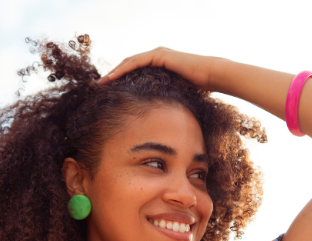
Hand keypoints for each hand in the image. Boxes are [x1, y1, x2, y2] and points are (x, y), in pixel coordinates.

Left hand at [98, 47, 221, 90]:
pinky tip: (113, 77)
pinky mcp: (159, 55)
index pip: (135, 70)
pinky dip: (123, 69)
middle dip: (113, 75)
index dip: (121, 79)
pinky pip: (136, 62)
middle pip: (129, 65)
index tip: (109, 90)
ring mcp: (157, 54)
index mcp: (159, 64)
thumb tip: (157, 116)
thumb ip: (165, 97)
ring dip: (114, 72)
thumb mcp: (176, 93)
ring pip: (129, 62)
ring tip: (102, 83)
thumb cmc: (199, 87)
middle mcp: (156, 56)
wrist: (211, 75)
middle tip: (100, 86)